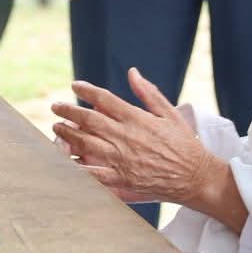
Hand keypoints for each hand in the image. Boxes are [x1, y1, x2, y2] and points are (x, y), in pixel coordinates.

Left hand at [51, 68, 213, 204]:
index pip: (104, 99)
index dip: (86, 91)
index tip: (75, 86)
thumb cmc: (184, 143)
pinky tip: (65, 161)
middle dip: (68, 112)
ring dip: (67, 135)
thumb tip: (132, 72)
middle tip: (56, 107)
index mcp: (137, 118)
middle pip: (89, 120)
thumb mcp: (170, 113)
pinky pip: (93, 174)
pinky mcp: (121, 180)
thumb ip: (148, 93)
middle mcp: (126, 137)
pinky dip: (76, 167)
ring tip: (57, 129)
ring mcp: (122, 160)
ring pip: (85, 144)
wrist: (195, 177)